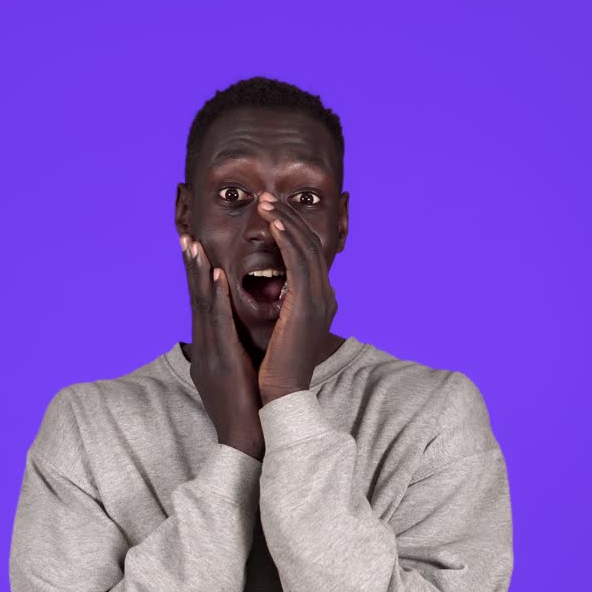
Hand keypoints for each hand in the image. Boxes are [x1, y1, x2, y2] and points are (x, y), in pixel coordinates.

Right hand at [181, 234, 264, 460]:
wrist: (246, 441)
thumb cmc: (245, 408)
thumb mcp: (235, 373)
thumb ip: (232, 351)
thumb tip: (234, 336)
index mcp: (209, 348)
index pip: (202, 305)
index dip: (196, 276)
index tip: (194, 248)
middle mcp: (204, 347)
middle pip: (195, 298)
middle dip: (190, 266)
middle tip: (186, 236)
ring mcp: (209, 353)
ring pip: (201, 305)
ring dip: (196, 272)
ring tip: (192, 245)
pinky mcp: (221, 361)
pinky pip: (217, 323)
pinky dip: (215, 297)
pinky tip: (215, 276)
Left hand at [254, 192, 338, 403]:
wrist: (279, 394)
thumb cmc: (273, 367)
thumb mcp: (280, 327)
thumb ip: (282, 306)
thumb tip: (274, 291)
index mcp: (319, 301)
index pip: (308, 254)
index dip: (290, 229)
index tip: (270, 211)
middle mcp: (326, 296)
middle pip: (310, 244)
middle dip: (288, 217)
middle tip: (267, 197)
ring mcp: (320, 299)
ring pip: (306, 248)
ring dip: (286, 221)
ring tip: (266, 202)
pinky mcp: (307, 305)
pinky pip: (299, 263)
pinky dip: (287, 240)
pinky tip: (273, 224)